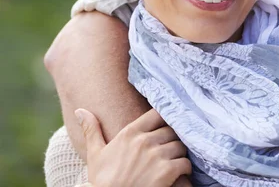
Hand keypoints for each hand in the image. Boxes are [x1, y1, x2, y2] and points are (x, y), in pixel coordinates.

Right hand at [77, 107, 191, 186]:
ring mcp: (157, 155)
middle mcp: (145, 141)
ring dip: (180, 154)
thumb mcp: (95, 154)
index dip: (165, 119)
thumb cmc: (101, 181)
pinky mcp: (167, 171)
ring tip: (175, 161)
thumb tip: (80, 111)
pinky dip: (185, 169)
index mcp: (130, 133)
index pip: (157, 114)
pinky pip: (185, 163)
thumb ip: (92, 130)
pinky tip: (179, 174)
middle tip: (171, 148)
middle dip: (173, 139)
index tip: (167, 125)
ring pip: (181, 145)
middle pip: (172, 130)